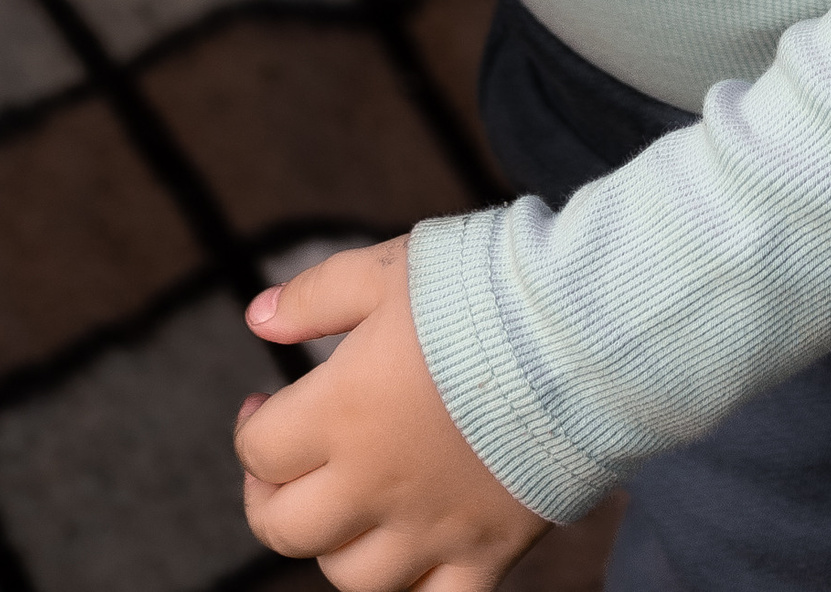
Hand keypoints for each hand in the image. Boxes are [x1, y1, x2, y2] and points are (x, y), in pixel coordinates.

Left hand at [236, 239, 549, 591]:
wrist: (580, 331)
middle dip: (268, 499)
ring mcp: (432, 528)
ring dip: (334, 547)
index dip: (250, 428)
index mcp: (342, 413)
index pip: (260, 451)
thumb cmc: (480, 288)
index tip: (262, 404)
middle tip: (282, 469)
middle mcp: (376, 484)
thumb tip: (256, 317)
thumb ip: (316, 296)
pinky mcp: (488, 551)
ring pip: (353, 580)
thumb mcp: (387, 270)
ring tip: (343, 508)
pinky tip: (407, 561)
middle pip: (287, 529)